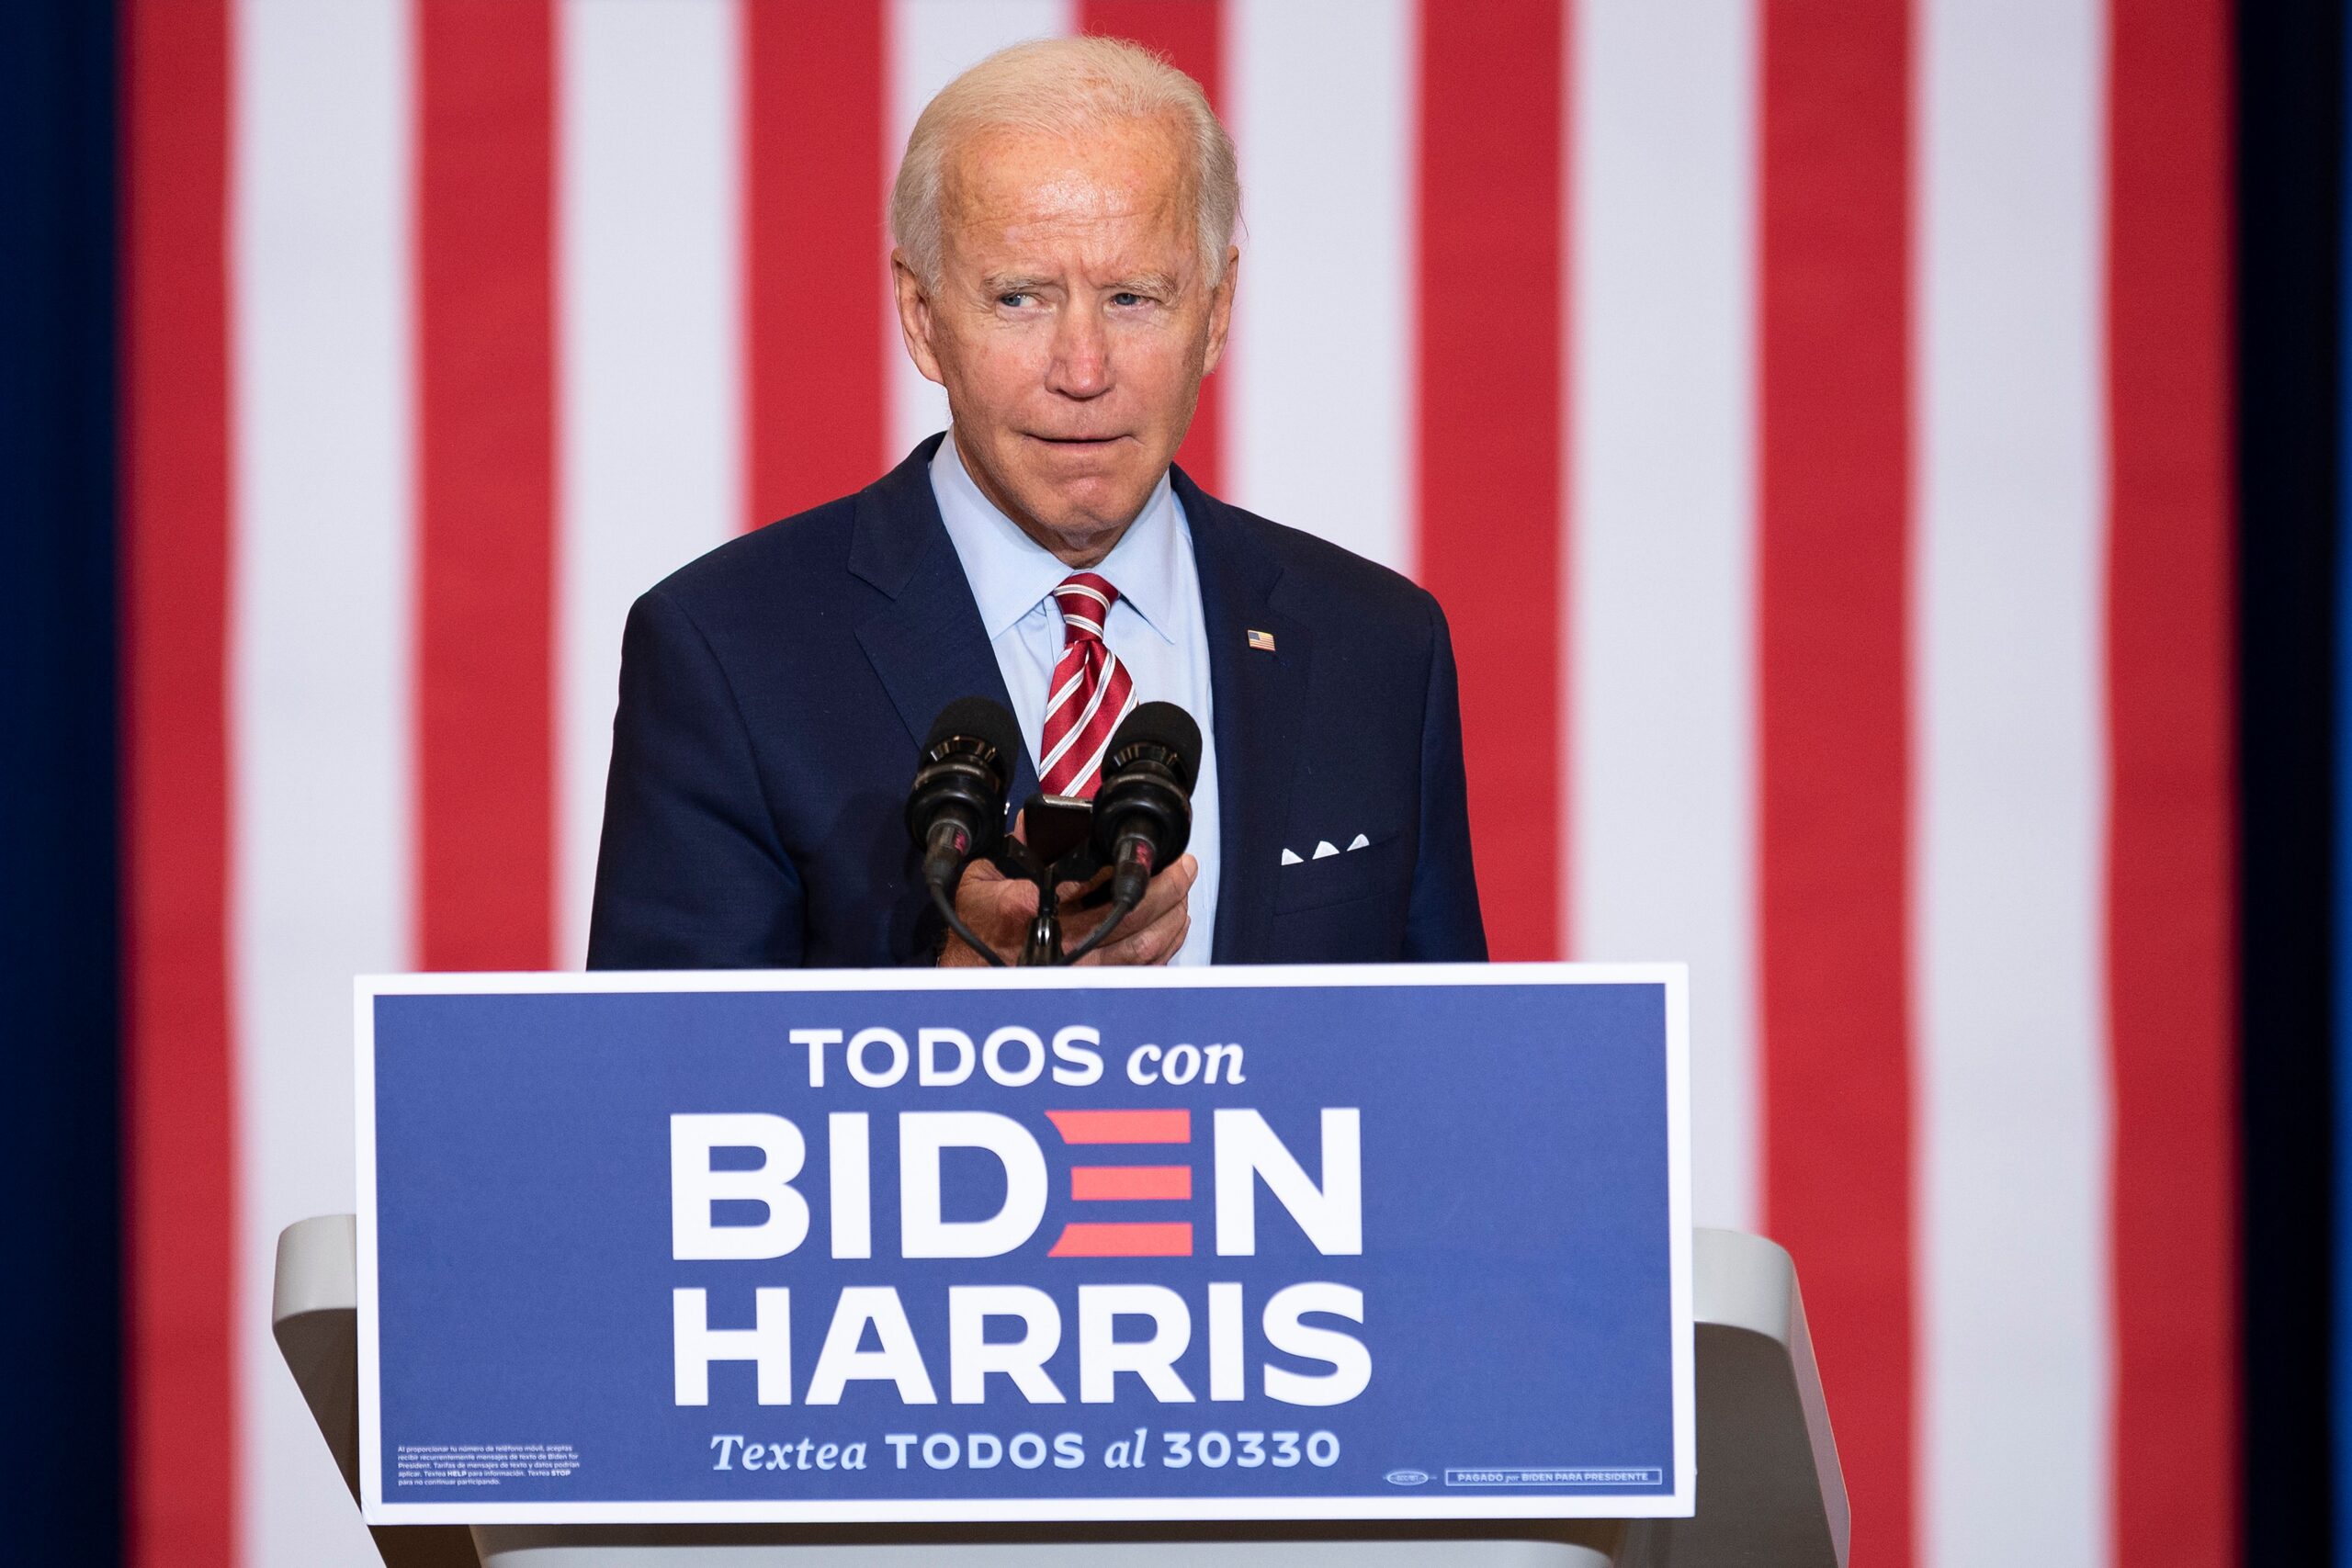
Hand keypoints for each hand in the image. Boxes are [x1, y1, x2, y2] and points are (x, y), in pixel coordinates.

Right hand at [939, 846, 1197, 966]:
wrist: (970, 975)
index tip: (1153, 852)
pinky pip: (1142, 972)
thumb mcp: (981, 878)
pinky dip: (1166, 949)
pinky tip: (1173, 929)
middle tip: (1183, 866)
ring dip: (1173, 917)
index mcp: (1035, 908)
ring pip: (1146, 946)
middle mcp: (1066, 943)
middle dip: (1169, 887)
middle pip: (1135, 914)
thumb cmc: (977, 929)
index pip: (1096, 883)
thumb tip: (1040, 820)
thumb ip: (1016, 847)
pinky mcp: (1092, 985)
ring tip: (1184, 892)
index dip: (1133, 867)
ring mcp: (1082, 969)